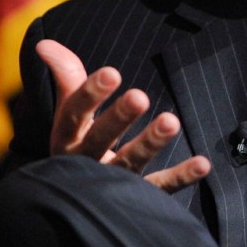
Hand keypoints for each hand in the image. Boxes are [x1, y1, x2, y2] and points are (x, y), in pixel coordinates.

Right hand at [36, 39, 210, 190]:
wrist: (76, 203)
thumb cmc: (80, 142)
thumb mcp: (71, 111)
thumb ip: (66, 75)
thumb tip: (44, 43)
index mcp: (67, 138)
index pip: (74, 113)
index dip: (90, 94)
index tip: (111, 73)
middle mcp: (84, 163)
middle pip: (100, 139)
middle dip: (119, 118)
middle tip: (140, 96)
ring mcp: (110, 185)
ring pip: (130, 163)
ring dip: (150, 143)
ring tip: (171, 121)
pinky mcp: (135, 199)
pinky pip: (160, 188)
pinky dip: (181, 176)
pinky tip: (203, 163)